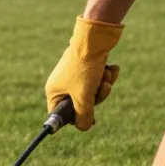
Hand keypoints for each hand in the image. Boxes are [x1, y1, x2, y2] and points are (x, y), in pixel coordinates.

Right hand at [46, 16, 122, 130]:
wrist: (95, 38)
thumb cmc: (84, 67)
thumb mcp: (84, 96)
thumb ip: (83, 116)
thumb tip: (84, 127)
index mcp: (54, 91)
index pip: (61, 114)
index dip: (76, 117)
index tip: (89, 118)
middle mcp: (62, 84)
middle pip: (81, 104)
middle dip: (96, 97)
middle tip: (101, 89)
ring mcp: (74, 75)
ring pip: (92, 92)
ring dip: (103, 85)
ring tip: (105, 74)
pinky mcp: (87, 67)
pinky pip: (97, 79)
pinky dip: (106, 76)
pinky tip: (110, 68)